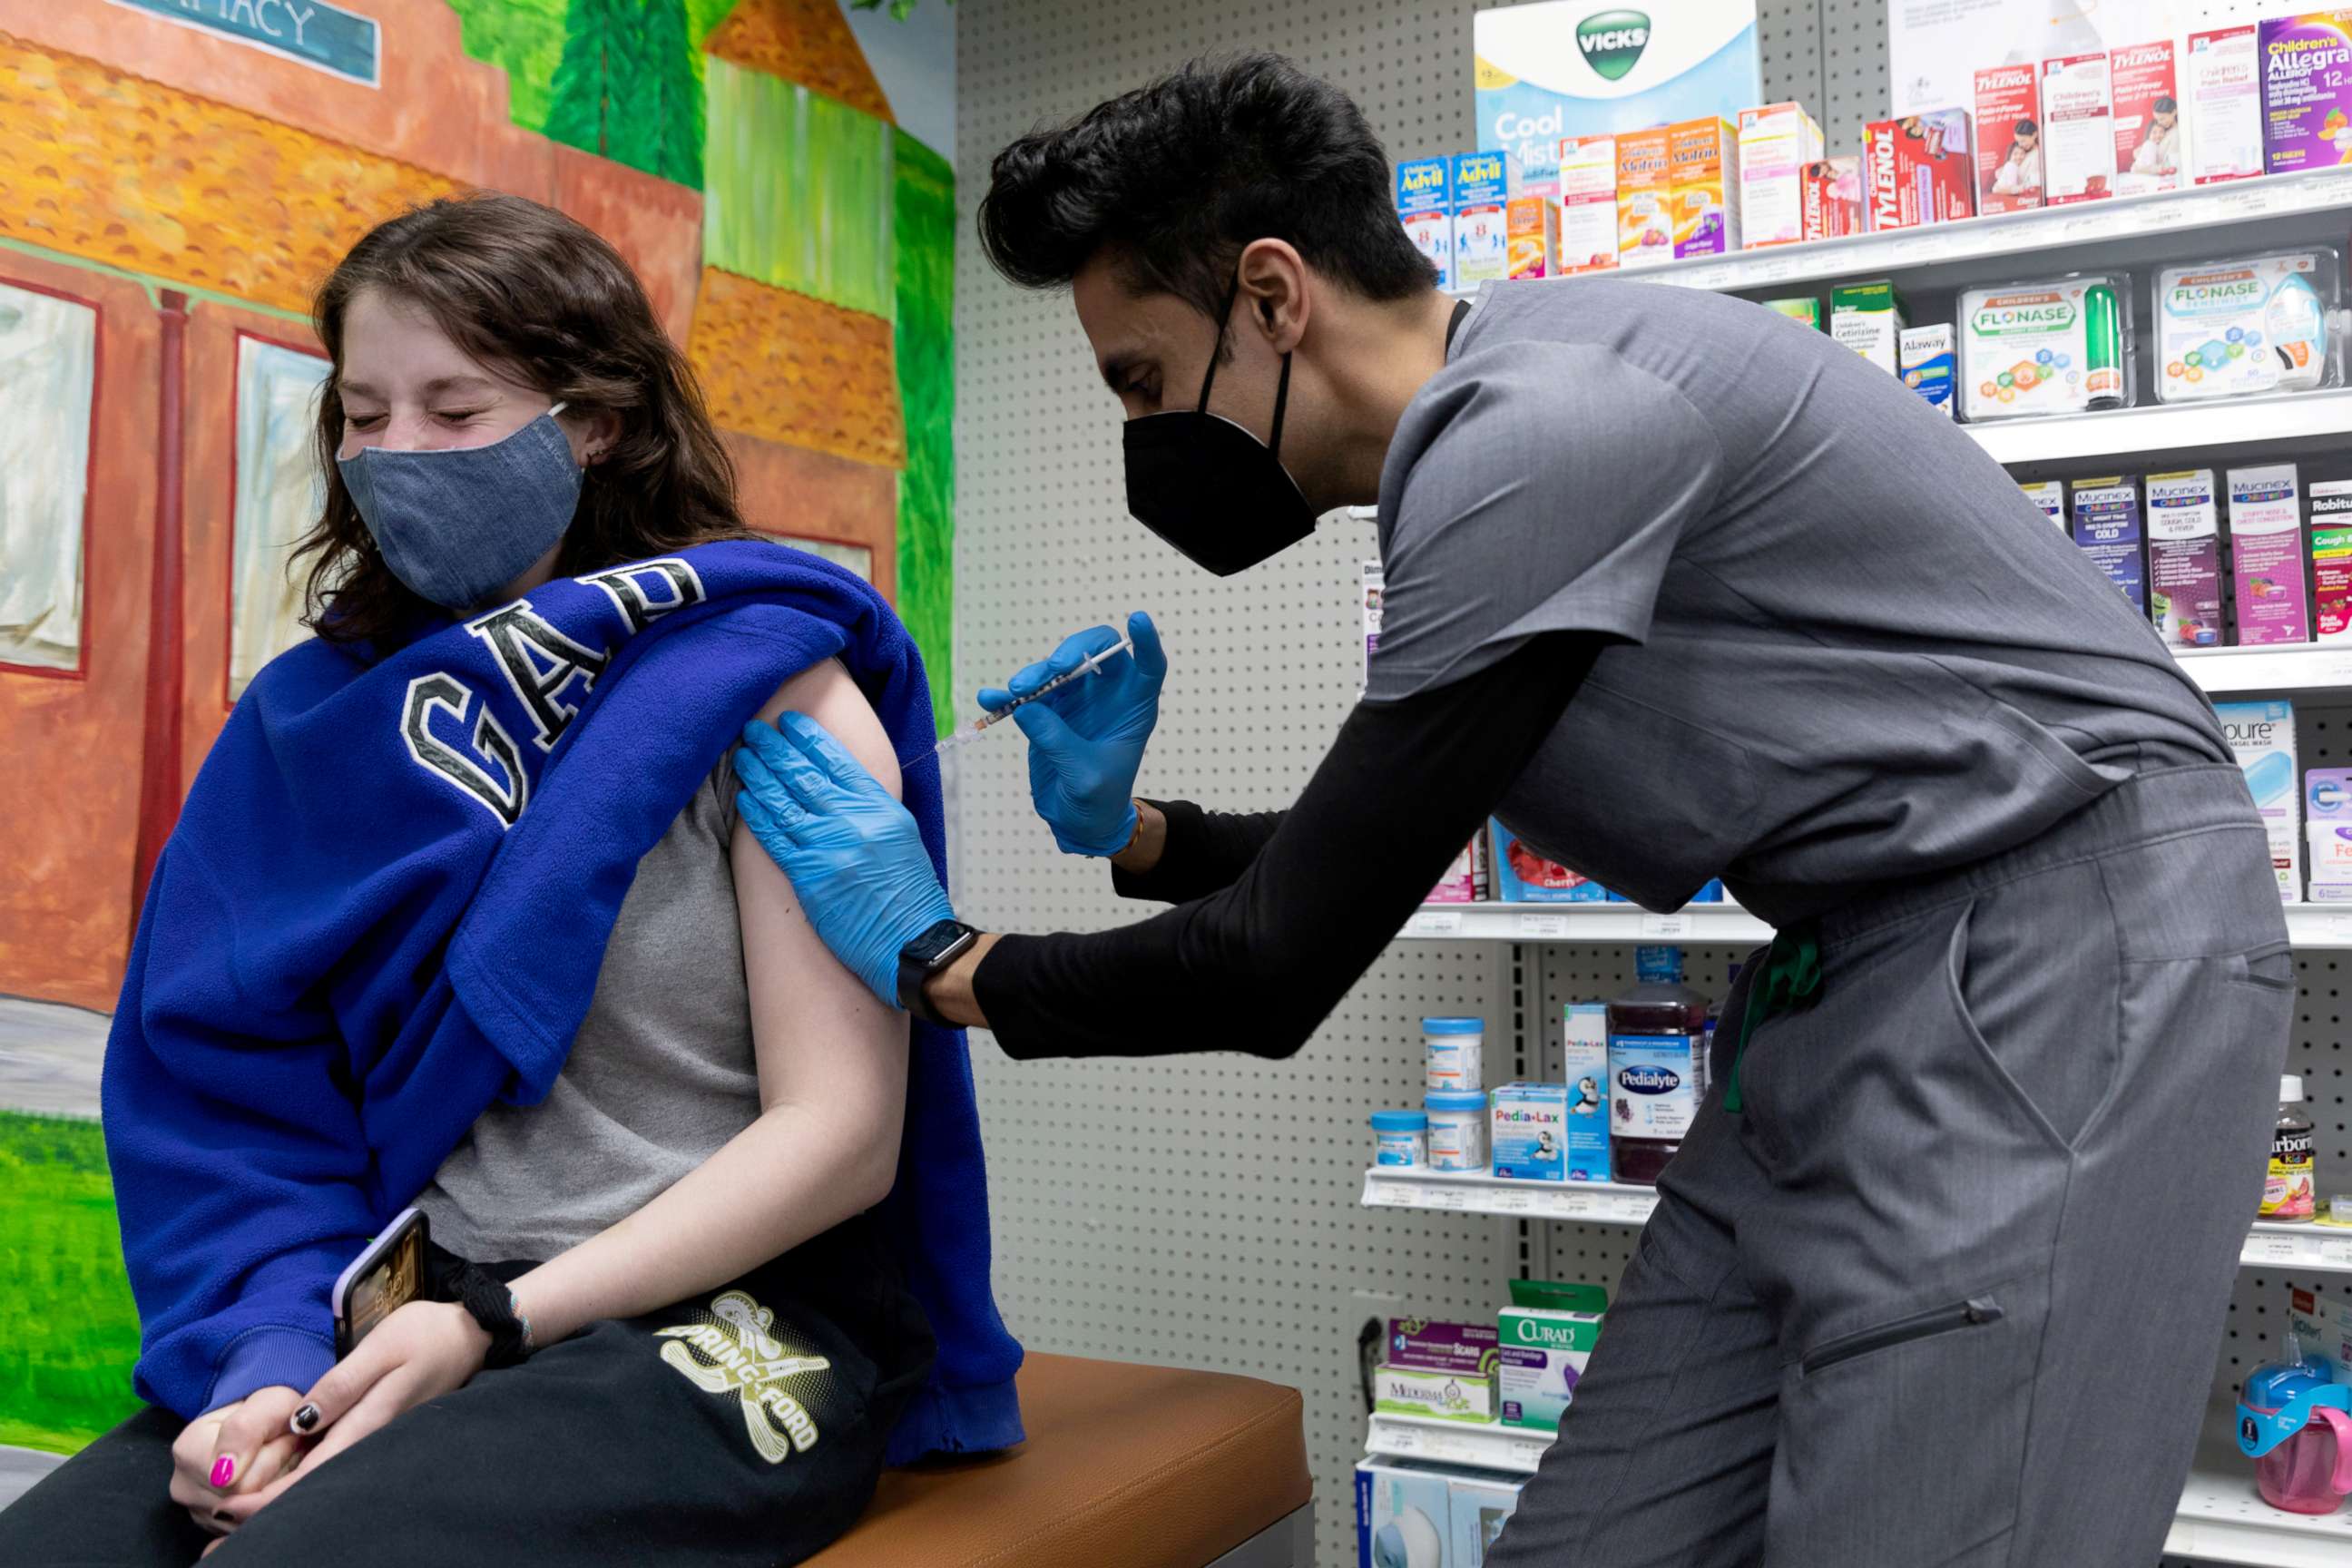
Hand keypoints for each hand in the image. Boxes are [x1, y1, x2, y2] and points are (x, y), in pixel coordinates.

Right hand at [170, 1385, 305, 1538]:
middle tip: (286, 1445)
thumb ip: (246, 1430)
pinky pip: (245, 1522)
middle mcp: (182, 1485)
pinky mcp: (211, 1523)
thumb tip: (223, 1475)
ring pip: (246, 1513)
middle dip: (278, 1471)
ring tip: (278, 1459)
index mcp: (187, 1449)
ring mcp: (194, 1508)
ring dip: (273, 1486)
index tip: (283, 1433)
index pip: (242, 1481)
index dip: (276, 1455)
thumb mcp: (268, 1402)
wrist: (262, 1416)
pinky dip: (264, 1502)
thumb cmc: (267, 1406)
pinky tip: (270, 1478)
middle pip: (243, 1500)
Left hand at [214, 1301, 488, 1527]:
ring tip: (239, 1508)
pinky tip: (286, 1477)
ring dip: (282, 1495)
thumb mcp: (381, 1350)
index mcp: (366, 1423)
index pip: (310, 1474)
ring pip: (323, 1476)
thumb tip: (299, 1423)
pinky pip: (335, 1460)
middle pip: (313, 1484)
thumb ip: (340, 1386)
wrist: (473, 1333)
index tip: (227, 1507)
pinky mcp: (377, 1426)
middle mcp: (369, 1438)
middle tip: (220, 1520)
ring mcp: (375, 1435)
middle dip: (267, 1506)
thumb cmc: (426, 1334)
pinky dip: (304, 1475)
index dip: (268, 1497)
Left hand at [735, 712, 955, 1009]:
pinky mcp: (810, 877)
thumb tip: (838, 789)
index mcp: (880, 807)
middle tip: (754, 730)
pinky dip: (758, 816)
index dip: (809, 738)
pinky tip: (746, 799)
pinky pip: (776, 839)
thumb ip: (870, 810)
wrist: (912, 940)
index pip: (838, 760)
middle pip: (804, 775)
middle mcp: (853, 821)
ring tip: (744, 757)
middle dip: (775, 749)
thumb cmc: (910, 893)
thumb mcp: (901, 837)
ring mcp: (830, 847)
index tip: (789, 722)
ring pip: (784, 802)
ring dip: (760, 776)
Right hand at [978, 612, 1164, 855]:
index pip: (1150, 666)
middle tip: (1053, 668)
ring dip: (1035, 674)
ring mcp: (1076, 700)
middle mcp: (1107, 696)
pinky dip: (1007, 695)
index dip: (1146, 642)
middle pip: (1095, 653)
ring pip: (1056, 669)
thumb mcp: (1085, 776)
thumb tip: (1028, 708)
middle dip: (1072, 652)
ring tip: (1015, 691)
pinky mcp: (1047, 711)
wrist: (1077, 821)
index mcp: (1134, 707)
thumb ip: (1059, 742)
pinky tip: (990, 699)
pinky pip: (1027, 693)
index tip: (1138, 619)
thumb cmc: (1098, 801)